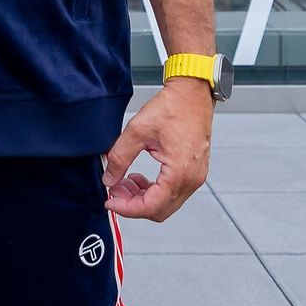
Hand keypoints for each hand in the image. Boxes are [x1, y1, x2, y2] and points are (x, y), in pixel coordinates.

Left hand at [101, 78, 212, 223]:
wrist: (193, 94)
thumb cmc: (173, 107)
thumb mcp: (137, 131)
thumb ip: (119, 158)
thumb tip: (109, 179)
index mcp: (179, 172)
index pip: (151, 206)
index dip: (126, 208)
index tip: (110, 201)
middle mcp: (192, 179)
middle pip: (159, 210)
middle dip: (133, 204)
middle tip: (115, 190)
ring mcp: (195, 176)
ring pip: (166, 203)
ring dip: (143, 198)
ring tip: (124, 182)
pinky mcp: (194, 171)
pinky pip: (173, 192)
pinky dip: (154, 191)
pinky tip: (139, 178)